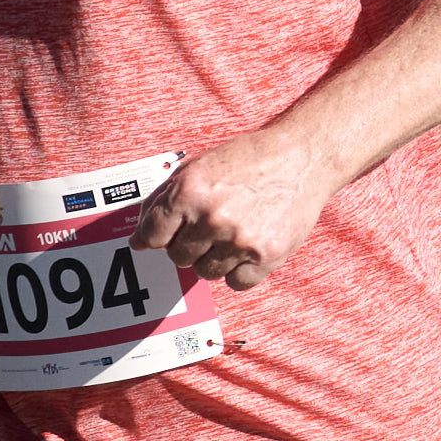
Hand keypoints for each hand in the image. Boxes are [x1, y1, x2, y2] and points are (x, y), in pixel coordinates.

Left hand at [146, 115, 341, 291]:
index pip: (151, 236)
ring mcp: (239, 239)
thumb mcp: (198, 167)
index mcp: (188, 192)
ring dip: (215, 258)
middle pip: (178, 258)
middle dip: (190, 245)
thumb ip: (163, 200)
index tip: (166, 236)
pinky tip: (250, 246)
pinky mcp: (266, 256)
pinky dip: (241, 270)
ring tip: (233, 232)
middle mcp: (211, 217)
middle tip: (211, 225)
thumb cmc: (247, 160)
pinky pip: (236, 283)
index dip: (157, 237)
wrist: (302, 158)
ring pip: (206, 273)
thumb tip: (138, 239)